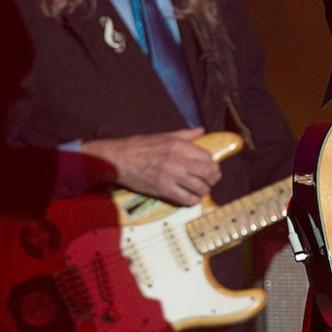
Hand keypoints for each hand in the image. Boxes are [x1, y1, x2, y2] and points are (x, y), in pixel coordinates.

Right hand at [82, 127, 220, 205]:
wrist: (118, 159)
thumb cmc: (140, 146)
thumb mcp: (164, 135)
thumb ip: (185, 135)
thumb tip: (201, 130)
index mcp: (179, 146)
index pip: (207, 157)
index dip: (212, 164)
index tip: (210, 167)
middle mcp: (178, 160)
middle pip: (208, 172)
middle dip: (214, 178)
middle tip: (211, 180)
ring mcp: (171, 176)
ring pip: (200, 187)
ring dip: (204, 190)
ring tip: (201, 189)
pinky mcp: (163, 190)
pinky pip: (186, 199)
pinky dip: (192, 200)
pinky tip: (191, 198)